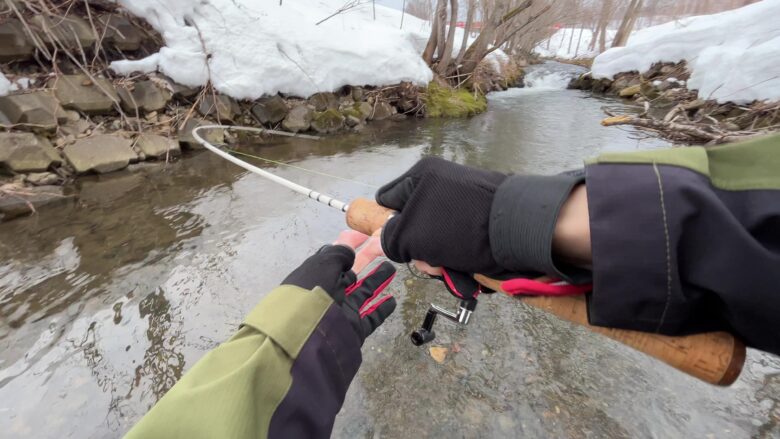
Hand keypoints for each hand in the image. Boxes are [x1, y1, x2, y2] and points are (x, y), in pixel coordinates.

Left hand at [282, 232, 396, 343]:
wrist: (310, 334)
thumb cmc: (313, 292)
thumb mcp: (323, 264)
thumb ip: (339, 254)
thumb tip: (350, 252)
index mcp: (318, 277)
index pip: (334, 259)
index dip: (349, 247)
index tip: (364, 236)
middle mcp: (330, 293)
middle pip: (352, 275)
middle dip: (366, 262)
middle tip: (383, 250)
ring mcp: (343, 311)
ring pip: (364, 293)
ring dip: (377, 281)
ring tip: (391, 268)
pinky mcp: (354, 328)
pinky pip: (372, 317)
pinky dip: (382, 309)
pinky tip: (392, 299)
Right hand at [376, 157, 506, 273]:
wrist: (517, 230)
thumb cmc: (460, 226)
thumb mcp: (412, 234)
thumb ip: (391, 239)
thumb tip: (386, 242)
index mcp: (421, 176)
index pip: (386, 200)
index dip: (386, 225)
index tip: (396, 244)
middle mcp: (440, 186)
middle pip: (411, 225)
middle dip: (417, 249)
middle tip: (430, 262)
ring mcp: (461, 204)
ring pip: (433, 239)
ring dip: (438, 260)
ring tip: (452, 268)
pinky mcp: (478, 220)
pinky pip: (455, 243)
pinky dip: (457, 260)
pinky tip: (465, 268)